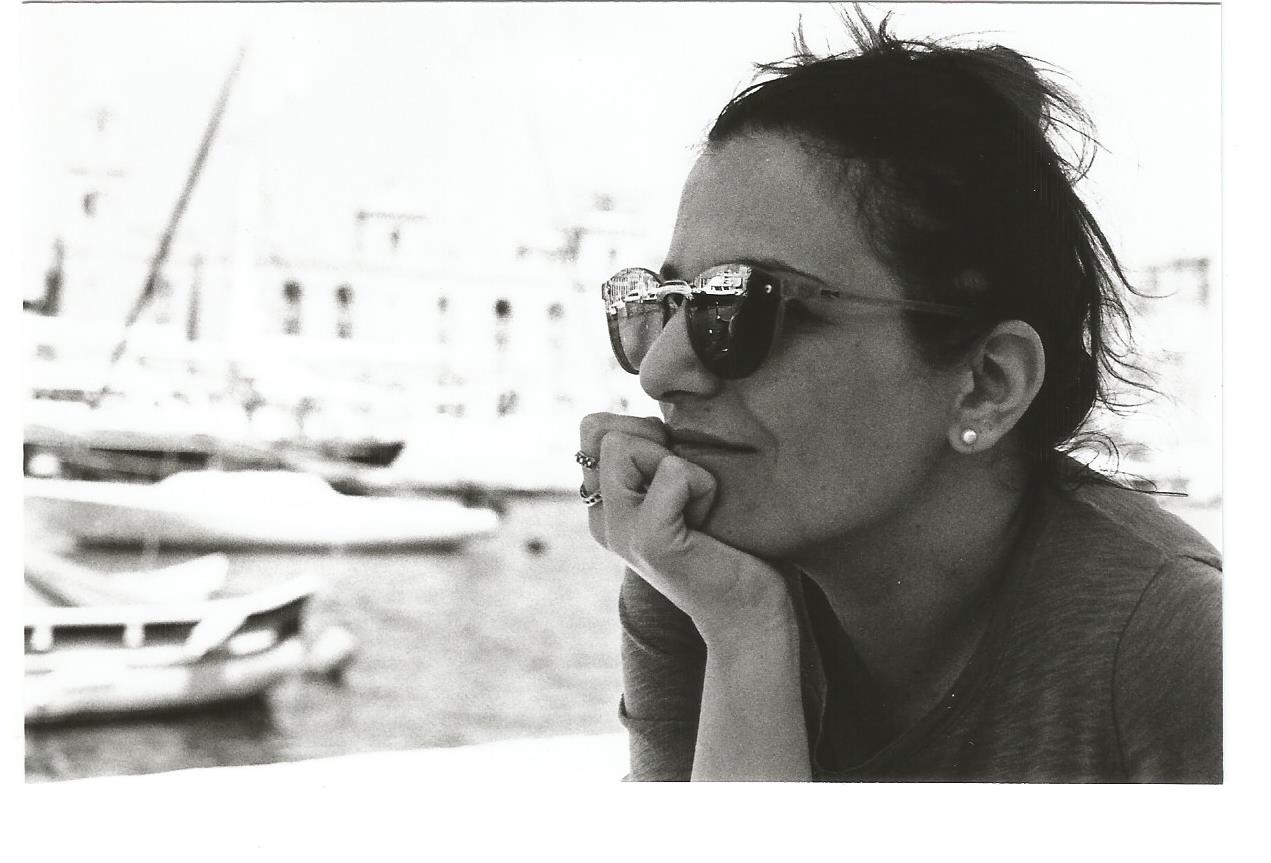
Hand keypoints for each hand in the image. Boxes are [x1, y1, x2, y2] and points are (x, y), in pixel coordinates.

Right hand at [579, 412, 791, 643]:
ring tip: (696, 508)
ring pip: (623, 444)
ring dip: (678, 463)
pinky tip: (709, 523)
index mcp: (606, 504)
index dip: (641, 429)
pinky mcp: (648, 541)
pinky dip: (704, 486)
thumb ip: (661, 447)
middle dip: (656, 441)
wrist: (754, 611)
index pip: (593, 428)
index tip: (677, 470)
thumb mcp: (689, 481)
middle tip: (687, 489)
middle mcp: (602, 518)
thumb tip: (662, 398)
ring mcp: (619, 531)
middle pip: (600, 429)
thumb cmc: (735, 543)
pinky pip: (674, 471)